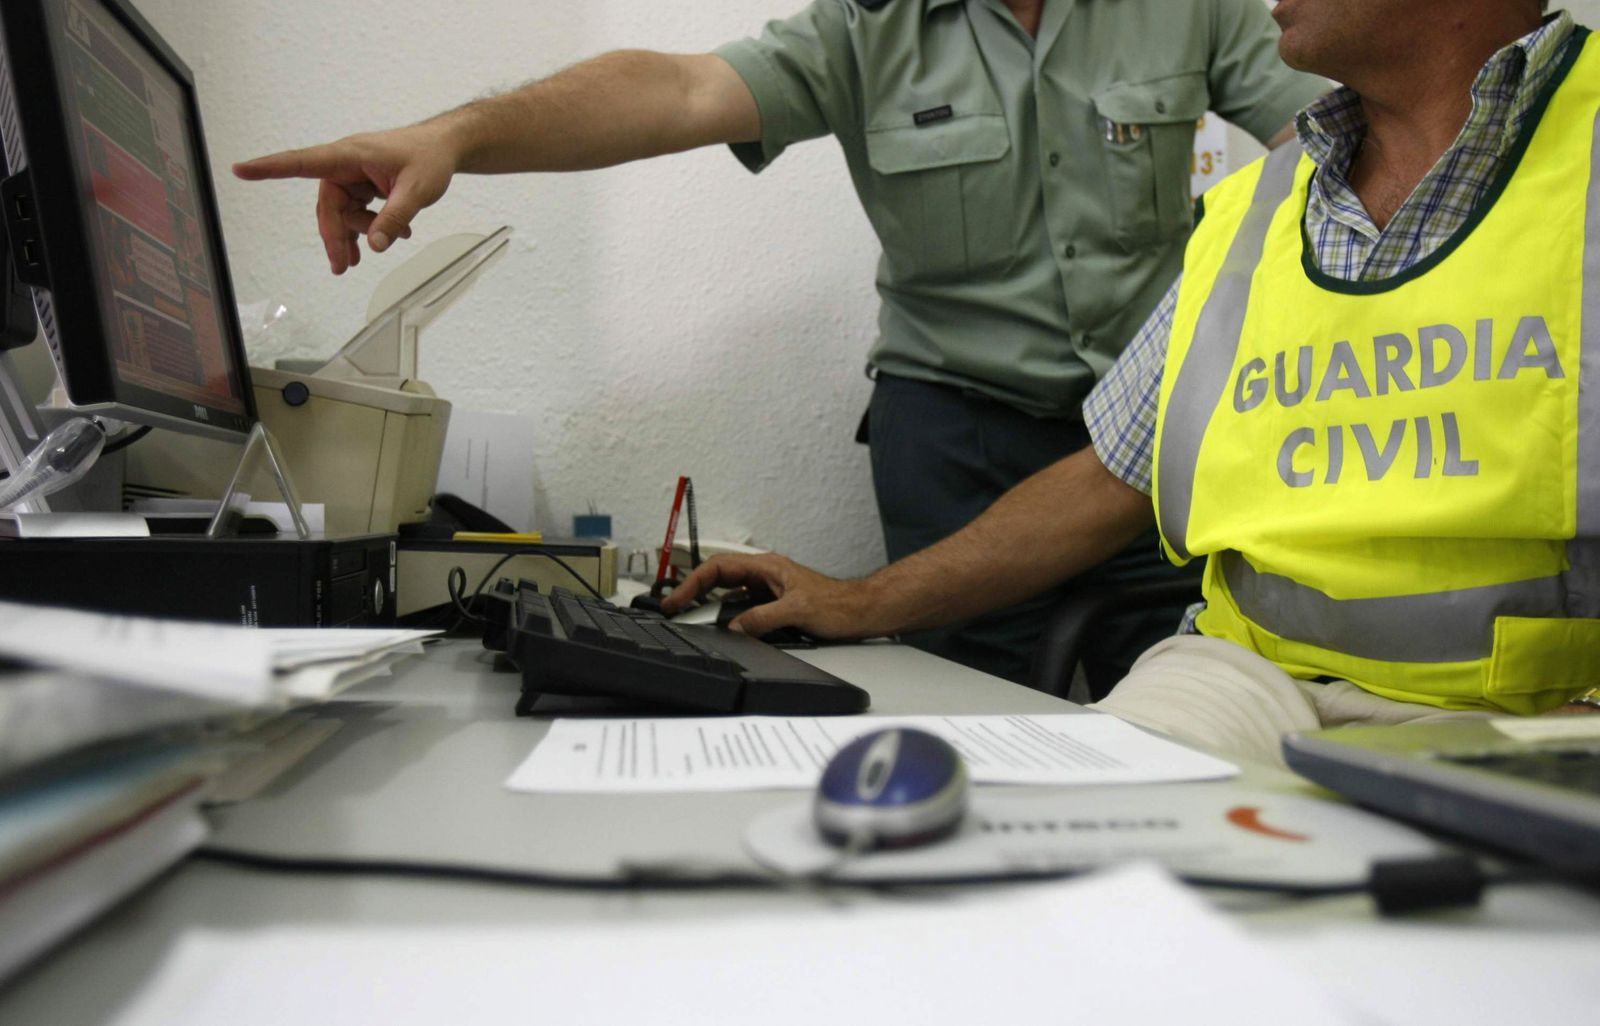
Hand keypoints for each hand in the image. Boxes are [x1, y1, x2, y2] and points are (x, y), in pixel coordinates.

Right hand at [233, 123, 456, 274]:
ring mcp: (354, 175)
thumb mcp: (418, 190)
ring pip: (341, 212)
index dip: (271, 168)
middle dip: (335, 235)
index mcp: (350, 154)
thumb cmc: (430, 157)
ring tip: (374, 250)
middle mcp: (346, 163)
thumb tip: (374, 245)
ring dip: (356, 233)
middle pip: (328, 204)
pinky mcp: (363, 185)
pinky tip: (390, 237)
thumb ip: (395, 217)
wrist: (445, 148)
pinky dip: (370, 227)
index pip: (304, 162)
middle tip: (343, 266)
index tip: (242, 170)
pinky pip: (357, 211)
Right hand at [662, 554, 882, 640]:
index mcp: (766, 567)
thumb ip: (763, 619)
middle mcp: (764, 576)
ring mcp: (768, 591)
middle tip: (672, 610)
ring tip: (691, 621)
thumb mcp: (797, 611)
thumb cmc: (838, 604)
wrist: (861, 612)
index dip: (692, 582)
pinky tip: (723, 630)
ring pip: (729, 596)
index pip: (718, 568)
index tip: (676, 600)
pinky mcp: (773, 606)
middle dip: (693, 592)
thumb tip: (735, 628)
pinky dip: (729, 619)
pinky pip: (743, 610)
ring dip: (710, 607)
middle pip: (718, 579)